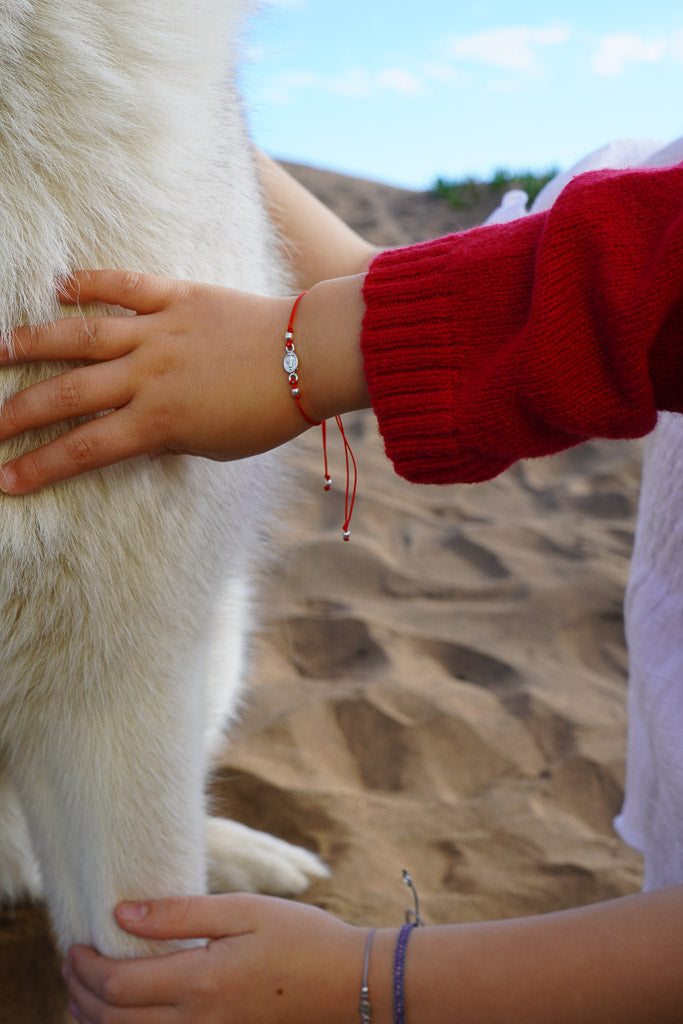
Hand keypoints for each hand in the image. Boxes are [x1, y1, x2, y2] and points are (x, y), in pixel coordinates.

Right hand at [0, 270, 304, 493]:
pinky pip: (126, 286)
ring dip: (35, 342)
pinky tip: (60, 286)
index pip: (85, 449)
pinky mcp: (178, 297)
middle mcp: (149, 376)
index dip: (40, 467)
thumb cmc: (268, 413)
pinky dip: (92, 283)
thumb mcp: (215, 446)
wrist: (308, 358)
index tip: (7, 480)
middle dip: (20, 413)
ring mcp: (160, 332)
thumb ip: (169, 440)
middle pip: (69, 395)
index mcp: (160, 421)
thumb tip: (134, 436)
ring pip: (82, 336)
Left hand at [63, 894, 366, 1023]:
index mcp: (202, 981)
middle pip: (114, 1023)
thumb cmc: (301, 937)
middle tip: (71, 966)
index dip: (85, 968)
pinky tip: (127, 1018)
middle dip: (81, 996)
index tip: (75, 944)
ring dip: (97, 1022)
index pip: (118, 986)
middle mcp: (200, 1022)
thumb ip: (181, 913)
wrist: (351, 983)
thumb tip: (122, 912)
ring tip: (85, 994)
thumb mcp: (245, 909)